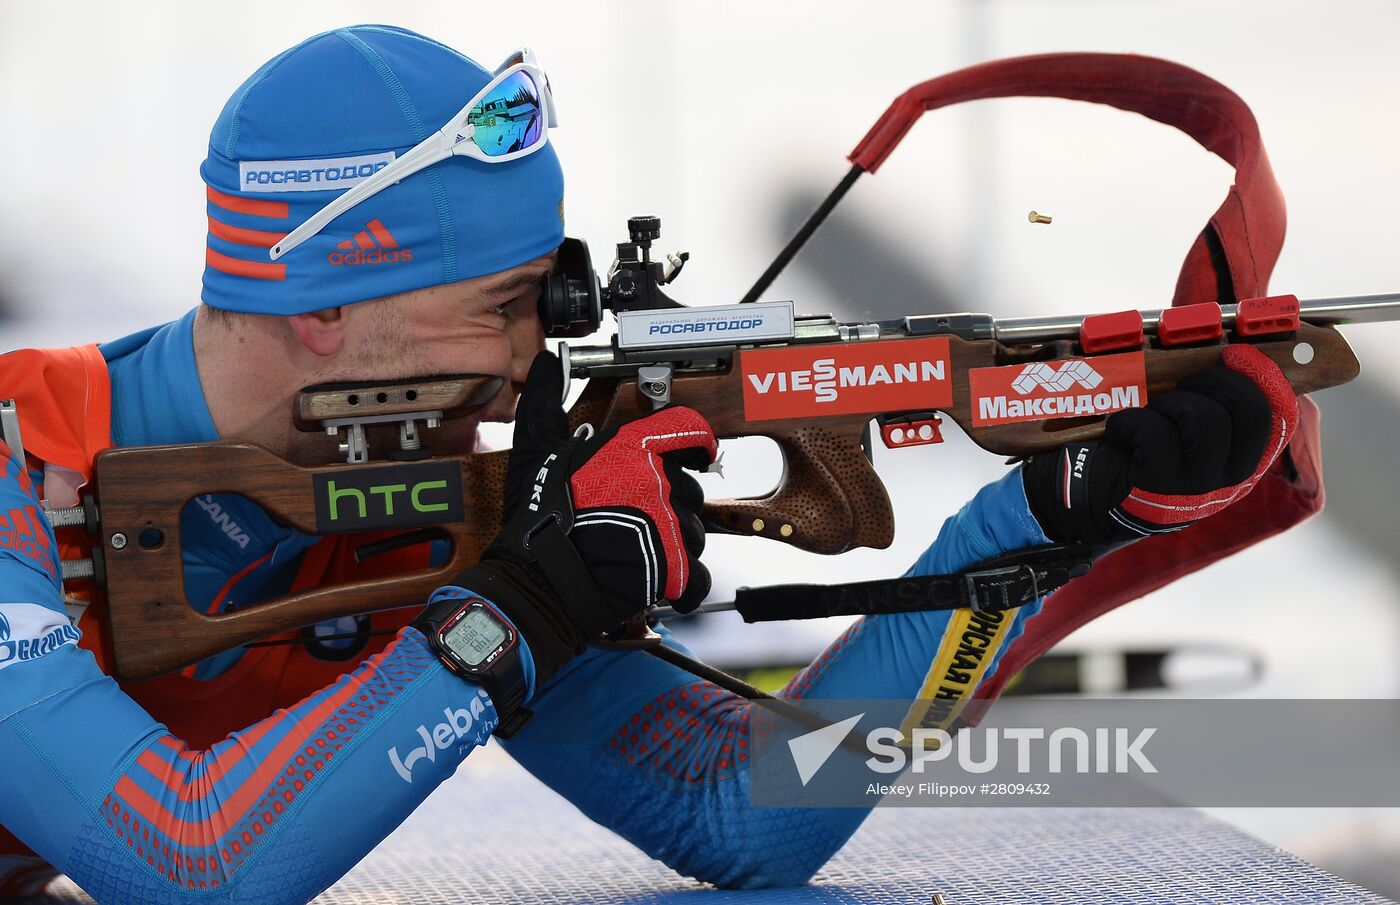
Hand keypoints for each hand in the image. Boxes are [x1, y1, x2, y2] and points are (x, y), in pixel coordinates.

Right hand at [453, 351, 715, 683]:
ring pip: (695, 532)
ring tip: (637, 552)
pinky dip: (682, 583)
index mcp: (630, 448)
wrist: (540, 579)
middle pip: (691, 490)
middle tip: (636, 521)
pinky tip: (655, 581)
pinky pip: (697, 575)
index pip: (688, 429)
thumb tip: (546, 363)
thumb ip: (546, 403)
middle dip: (671, 506)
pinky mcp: (675, 566)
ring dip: (674, 544)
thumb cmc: (539, 520)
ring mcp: (669, 523)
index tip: (700, 453)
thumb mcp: (535, 451)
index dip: (698, 442)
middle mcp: (657, 480)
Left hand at [1022, 344, 1297, 544]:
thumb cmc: (1126, 455)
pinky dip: (1130, 422)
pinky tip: (1119, 435)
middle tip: (1180, 386)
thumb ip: (1200, 398)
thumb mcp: (1173, 430)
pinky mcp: (1161, 489)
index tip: (1238, 351)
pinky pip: (1155, 433)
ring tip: (1148, 416)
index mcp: (1241, 460)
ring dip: (1168, 403)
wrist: (1076, 503)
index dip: (1266, 377)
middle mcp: (1230, 479)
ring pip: (1204, 419)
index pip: (1280, 417)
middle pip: (1249, 410)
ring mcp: (1198, 488)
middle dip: (1212, 381)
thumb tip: (1217, 346)